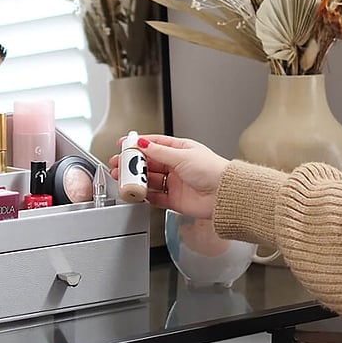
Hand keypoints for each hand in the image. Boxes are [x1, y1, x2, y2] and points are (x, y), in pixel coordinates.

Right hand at [109, 135, 227, 218]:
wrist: (223, 194)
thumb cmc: (212, 171)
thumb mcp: (182, 156)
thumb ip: (159, 152)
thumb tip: (142, 143)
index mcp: (180, 150)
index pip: (154, 144)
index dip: (138, 144)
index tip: (124, 144)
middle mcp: (177, 166)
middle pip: (149, 163)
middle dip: (132, 164)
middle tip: (118, 164)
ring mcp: (175, 183)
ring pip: (150, 180)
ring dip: (136, 179)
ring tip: (123, 178)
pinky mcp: (175, 199)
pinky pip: (155, 197)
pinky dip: (145, 195)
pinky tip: (137, 192)